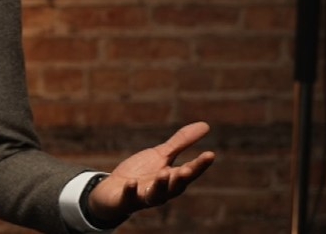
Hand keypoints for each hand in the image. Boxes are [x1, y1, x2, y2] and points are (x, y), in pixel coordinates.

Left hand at [86, 121, 215, 223]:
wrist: (114, 190)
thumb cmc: (142, 173)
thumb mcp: (161, 155)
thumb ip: (181, 143)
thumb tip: (206, 125)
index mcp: (173, 179)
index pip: (190, 172)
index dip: (200, 165)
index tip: (210, 154)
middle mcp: (162, 191)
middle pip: (175, 186)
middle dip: (182, 178)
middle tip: (188, 169)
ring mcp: (144, 196)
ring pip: (156, 195)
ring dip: (160, 185)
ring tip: (164, 173)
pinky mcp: (126, 200)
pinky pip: (129, 197)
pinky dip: (131, 191)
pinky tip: (131, 183)